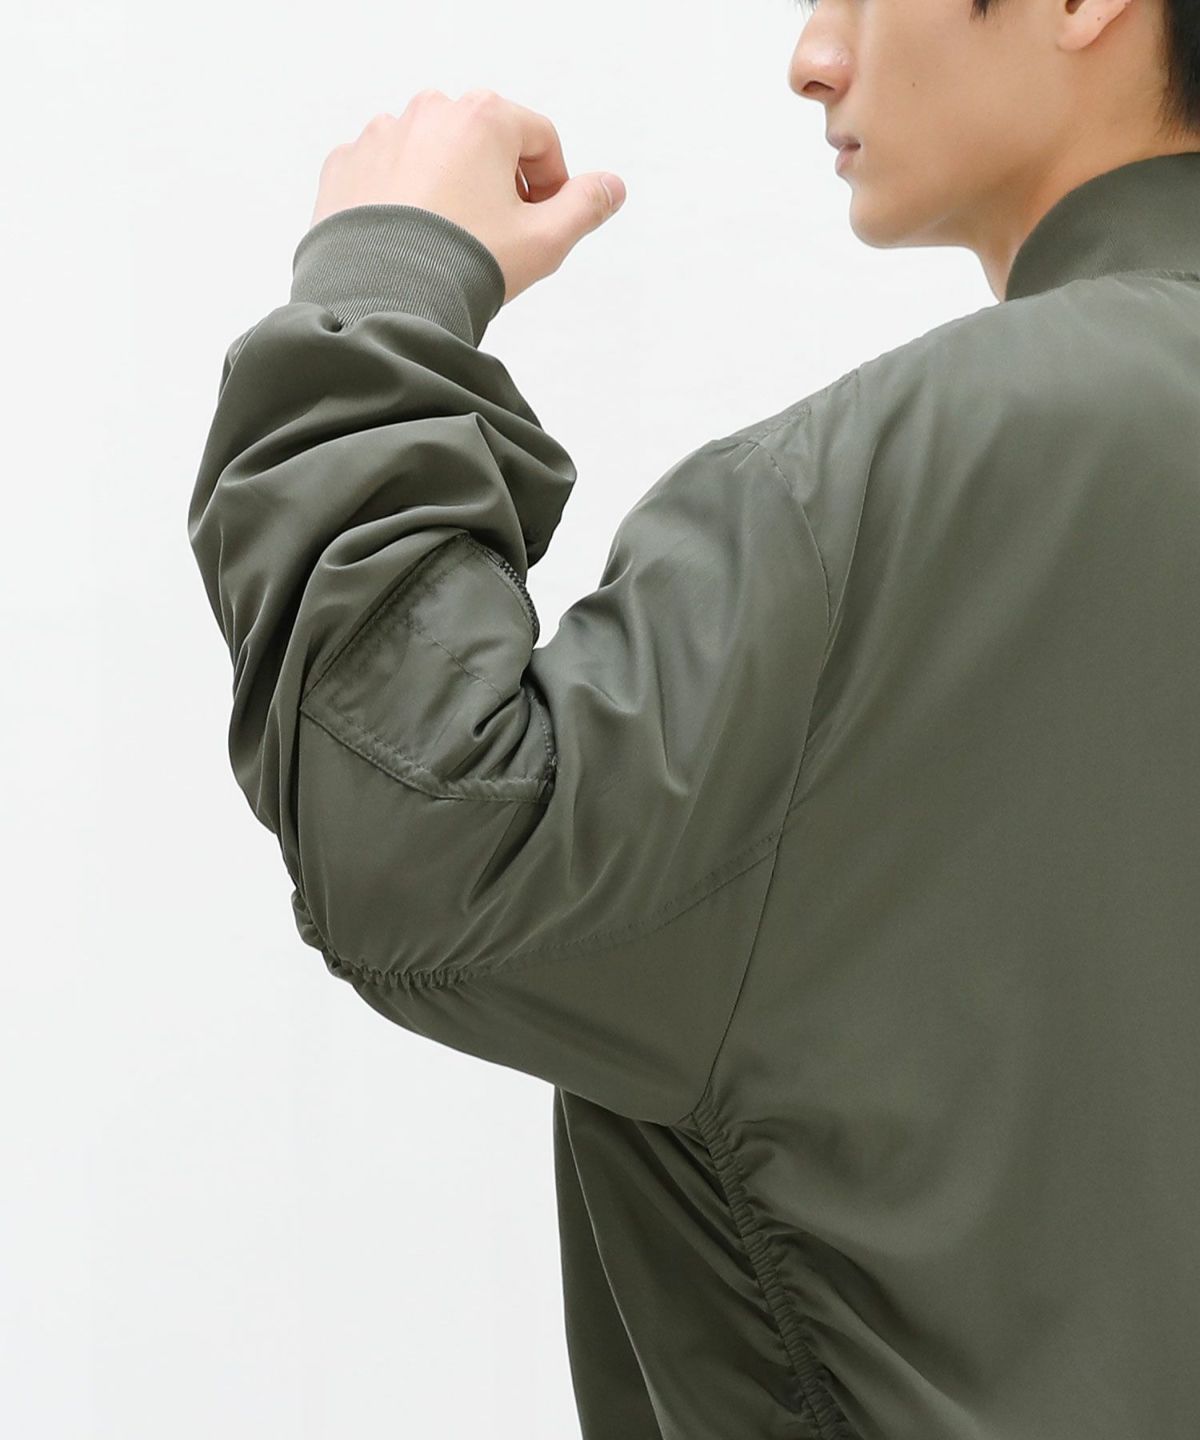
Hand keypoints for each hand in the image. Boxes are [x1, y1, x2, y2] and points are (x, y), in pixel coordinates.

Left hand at [308, 88, 626, 307]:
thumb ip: (585, 207)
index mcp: (484, 117)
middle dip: (499, 183)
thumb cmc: (463, 266)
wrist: (381, 299)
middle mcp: (430, 112)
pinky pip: (384, 172)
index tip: (545, 222)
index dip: (553, 184)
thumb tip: (612, 187)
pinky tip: (410, 241)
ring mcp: (381, 135)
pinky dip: (400, 198)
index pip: (540, 138)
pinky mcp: (345, 166)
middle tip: (500, 237)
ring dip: (449, 187)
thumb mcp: (544, 242)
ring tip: (450, 243)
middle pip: (484, 140)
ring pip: (432, 154)